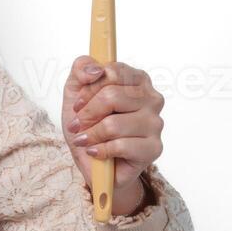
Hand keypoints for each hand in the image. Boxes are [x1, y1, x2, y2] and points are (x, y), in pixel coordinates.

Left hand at [61, 57, 164, 215]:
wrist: (92, 161)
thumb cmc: (89, 125)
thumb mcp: (75, 91)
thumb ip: (81, 68)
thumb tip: (96, 69)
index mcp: (137, 80)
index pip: (112, 72)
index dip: (88, 90)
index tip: (77, 104)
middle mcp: (152, 99)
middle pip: (111, 96)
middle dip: (87, 115)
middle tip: (78, 125)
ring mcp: (156, 123)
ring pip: (114, 124)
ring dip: (91, 134)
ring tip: (85, 140)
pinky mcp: (154, 148)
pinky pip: (121, 145)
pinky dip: (100, 150)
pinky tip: (96, 152)